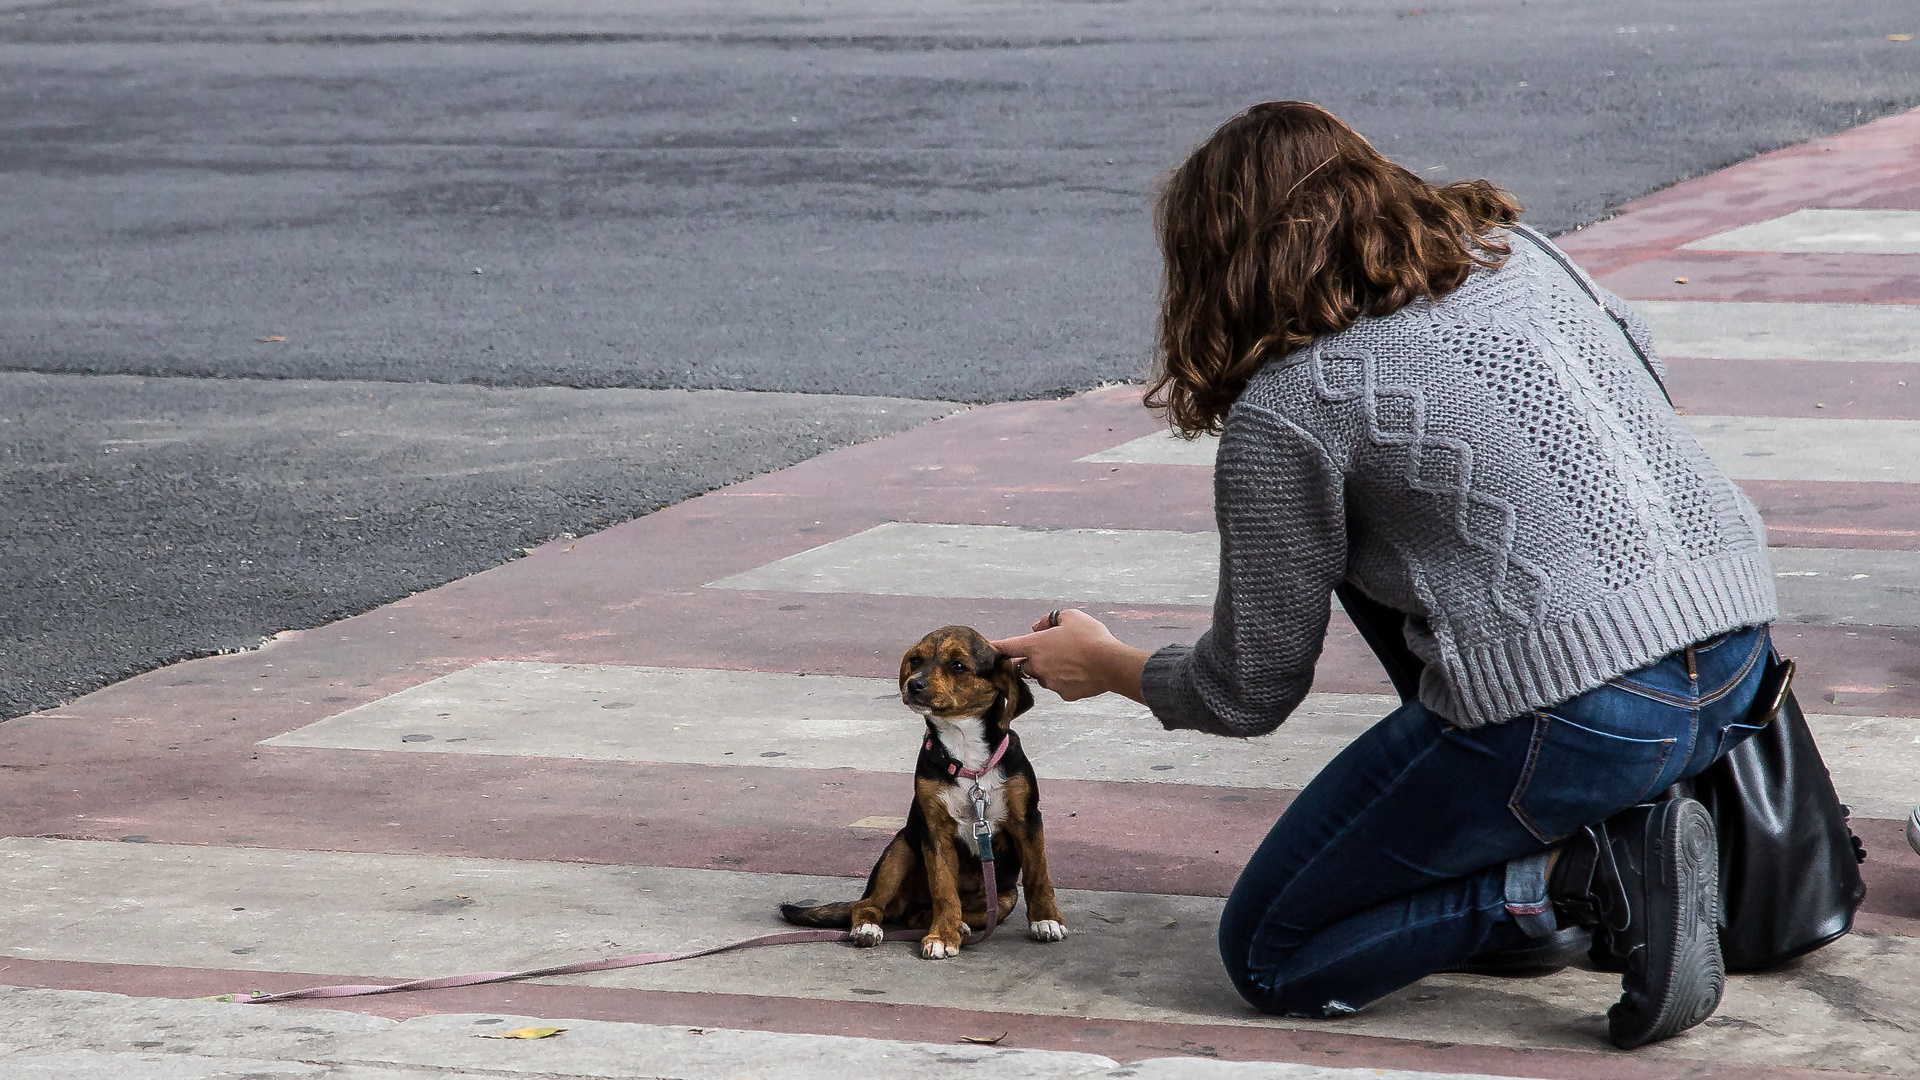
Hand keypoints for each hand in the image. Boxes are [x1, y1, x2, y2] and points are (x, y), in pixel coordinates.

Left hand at [991, 609, 1148, 702]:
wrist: (1110, 663)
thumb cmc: (1090, 636)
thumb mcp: (1071, 616)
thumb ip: (1050, 619)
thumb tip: (1038, 626)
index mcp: (1036, 646)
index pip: (1008, 646)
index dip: (996, 647)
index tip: (985, 649)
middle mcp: (1038, 666)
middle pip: (1025, 666)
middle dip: (1033, 660)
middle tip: (1052, 652)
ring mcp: (1051, 683)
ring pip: (1044, 677)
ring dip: (1050, 670)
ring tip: (1072, 661)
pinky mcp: (1064, 695)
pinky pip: (1060, 687)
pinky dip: (1066, 681)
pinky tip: (1080, 673)